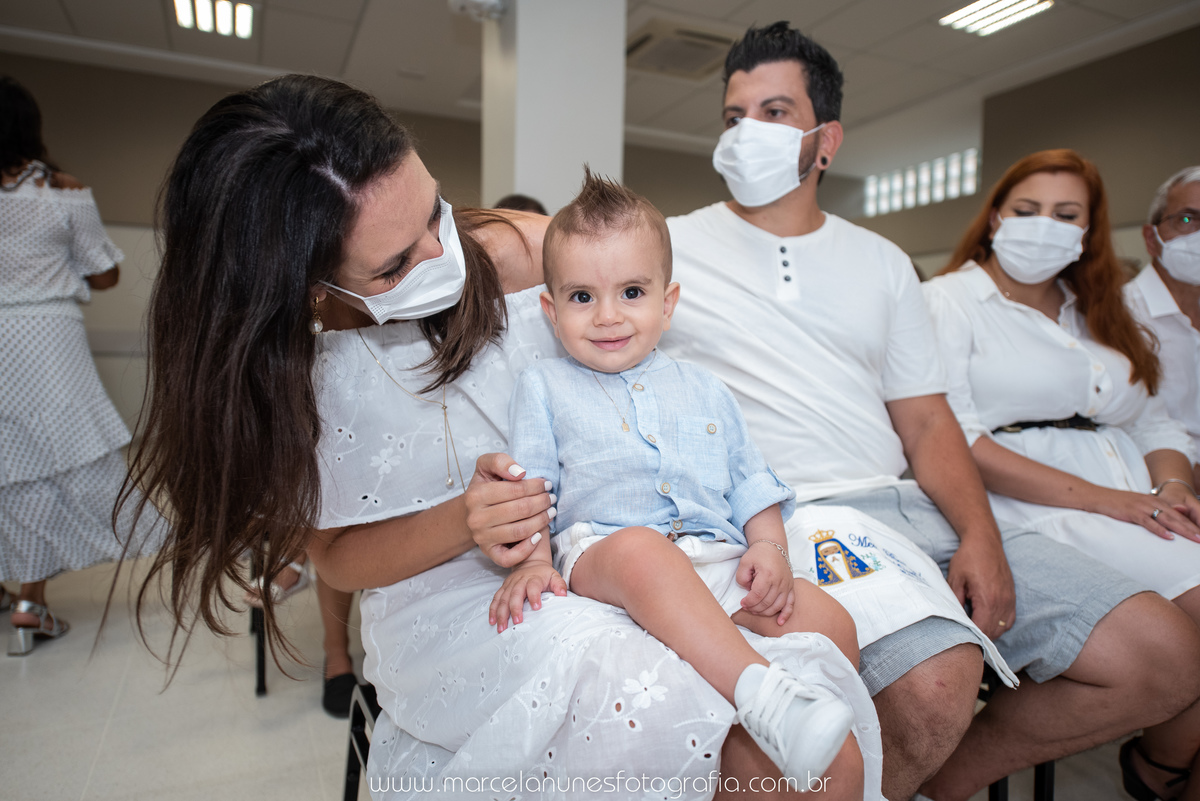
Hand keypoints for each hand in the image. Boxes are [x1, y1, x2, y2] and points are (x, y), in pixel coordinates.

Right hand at [466, 453, 556, 567]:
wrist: (474, 512)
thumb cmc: (486, 487)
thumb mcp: (487, 467)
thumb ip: (500, 461)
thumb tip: (520, 473)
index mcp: (475, 495)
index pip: (515, 490)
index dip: (535, 486)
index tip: (547, 484)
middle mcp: (476, 518)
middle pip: (520, 510)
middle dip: (541, 502)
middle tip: (551, 498)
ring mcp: (481, 538)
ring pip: (519, 531)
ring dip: (541, 521)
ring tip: (551, 512)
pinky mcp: (489, 553)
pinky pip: (509, 557)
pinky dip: (526, 548)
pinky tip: (538, 536)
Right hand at [488, 560, 565, 632]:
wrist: (530, 562)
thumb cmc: (543, 574)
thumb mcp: (554, 576)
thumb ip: (559, 585)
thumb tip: (563, 595)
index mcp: (533, 578)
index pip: (533, 586)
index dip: (534, 596)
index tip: (537, 608)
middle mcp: (520, 581)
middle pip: (515, 594)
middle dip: (515, 608)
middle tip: (517, 622)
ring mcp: (509, 585)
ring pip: (503, 598)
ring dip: (501, 613)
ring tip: (501, 627)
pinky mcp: (503, 588)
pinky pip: (496, 599)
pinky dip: (493, 610)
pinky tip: (492, 621)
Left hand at [736, 543, 794, 625]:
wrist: (773, 546)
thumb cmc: (758, 554)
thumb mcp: (745, 562)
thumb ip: (742, 577)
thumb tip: (746, 591)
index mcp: (768, 574)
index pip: (757, 595)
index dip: (748, 602)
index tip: (742, 603)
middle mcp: (779, 581)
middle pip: (767, 602)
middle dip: (755, 608)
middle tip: (747, 607)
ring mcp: (787, 585)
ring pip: (777, 605)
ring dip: (765, 612)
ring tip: (756, 611)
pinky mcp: (791, 587)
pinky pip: (790, 603)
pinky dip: (786, 614)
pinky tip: (780, 622)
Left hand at [946, 535, 1015, 640]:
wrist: (985, 542)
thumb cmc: (968, 558)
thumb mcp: (955, 579)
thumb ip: (955, 602)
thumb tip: (954, 621)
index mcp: (988, 599)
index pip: (982, 630)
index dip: (971, 637)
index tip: (959, 638)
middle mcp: (1002, 602)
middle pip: (993, 633)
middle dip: (979, 637)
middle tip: (964, 634)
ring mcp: (1010, 600)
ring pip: (1002, 629)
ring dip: (989, 632)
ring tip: (973, 626)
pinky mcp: (1012, 598)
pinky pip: (1009, 621)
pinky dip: (998, 625)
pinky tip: (986, 620)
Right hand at [1089, 487, 1199, 542]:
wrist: (1096, 496)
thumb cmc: (1116, 504)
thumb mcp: (1138, 507)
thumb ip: (1151, 514)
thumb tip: (1163, 527)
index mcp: (1156, 501)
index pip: (1179, 514)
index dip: (1192, 524)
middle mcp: (1153, 502)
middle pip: (1178, 517)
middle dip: (1194, 528)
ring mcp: (1143, 506)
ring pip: (1168, 519)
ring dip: (1184, 530)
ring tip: (1196, 539)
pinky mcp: (1132, 512)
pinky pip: (1149, 522)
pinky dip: (1160, 530)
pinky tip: (1169, 537)